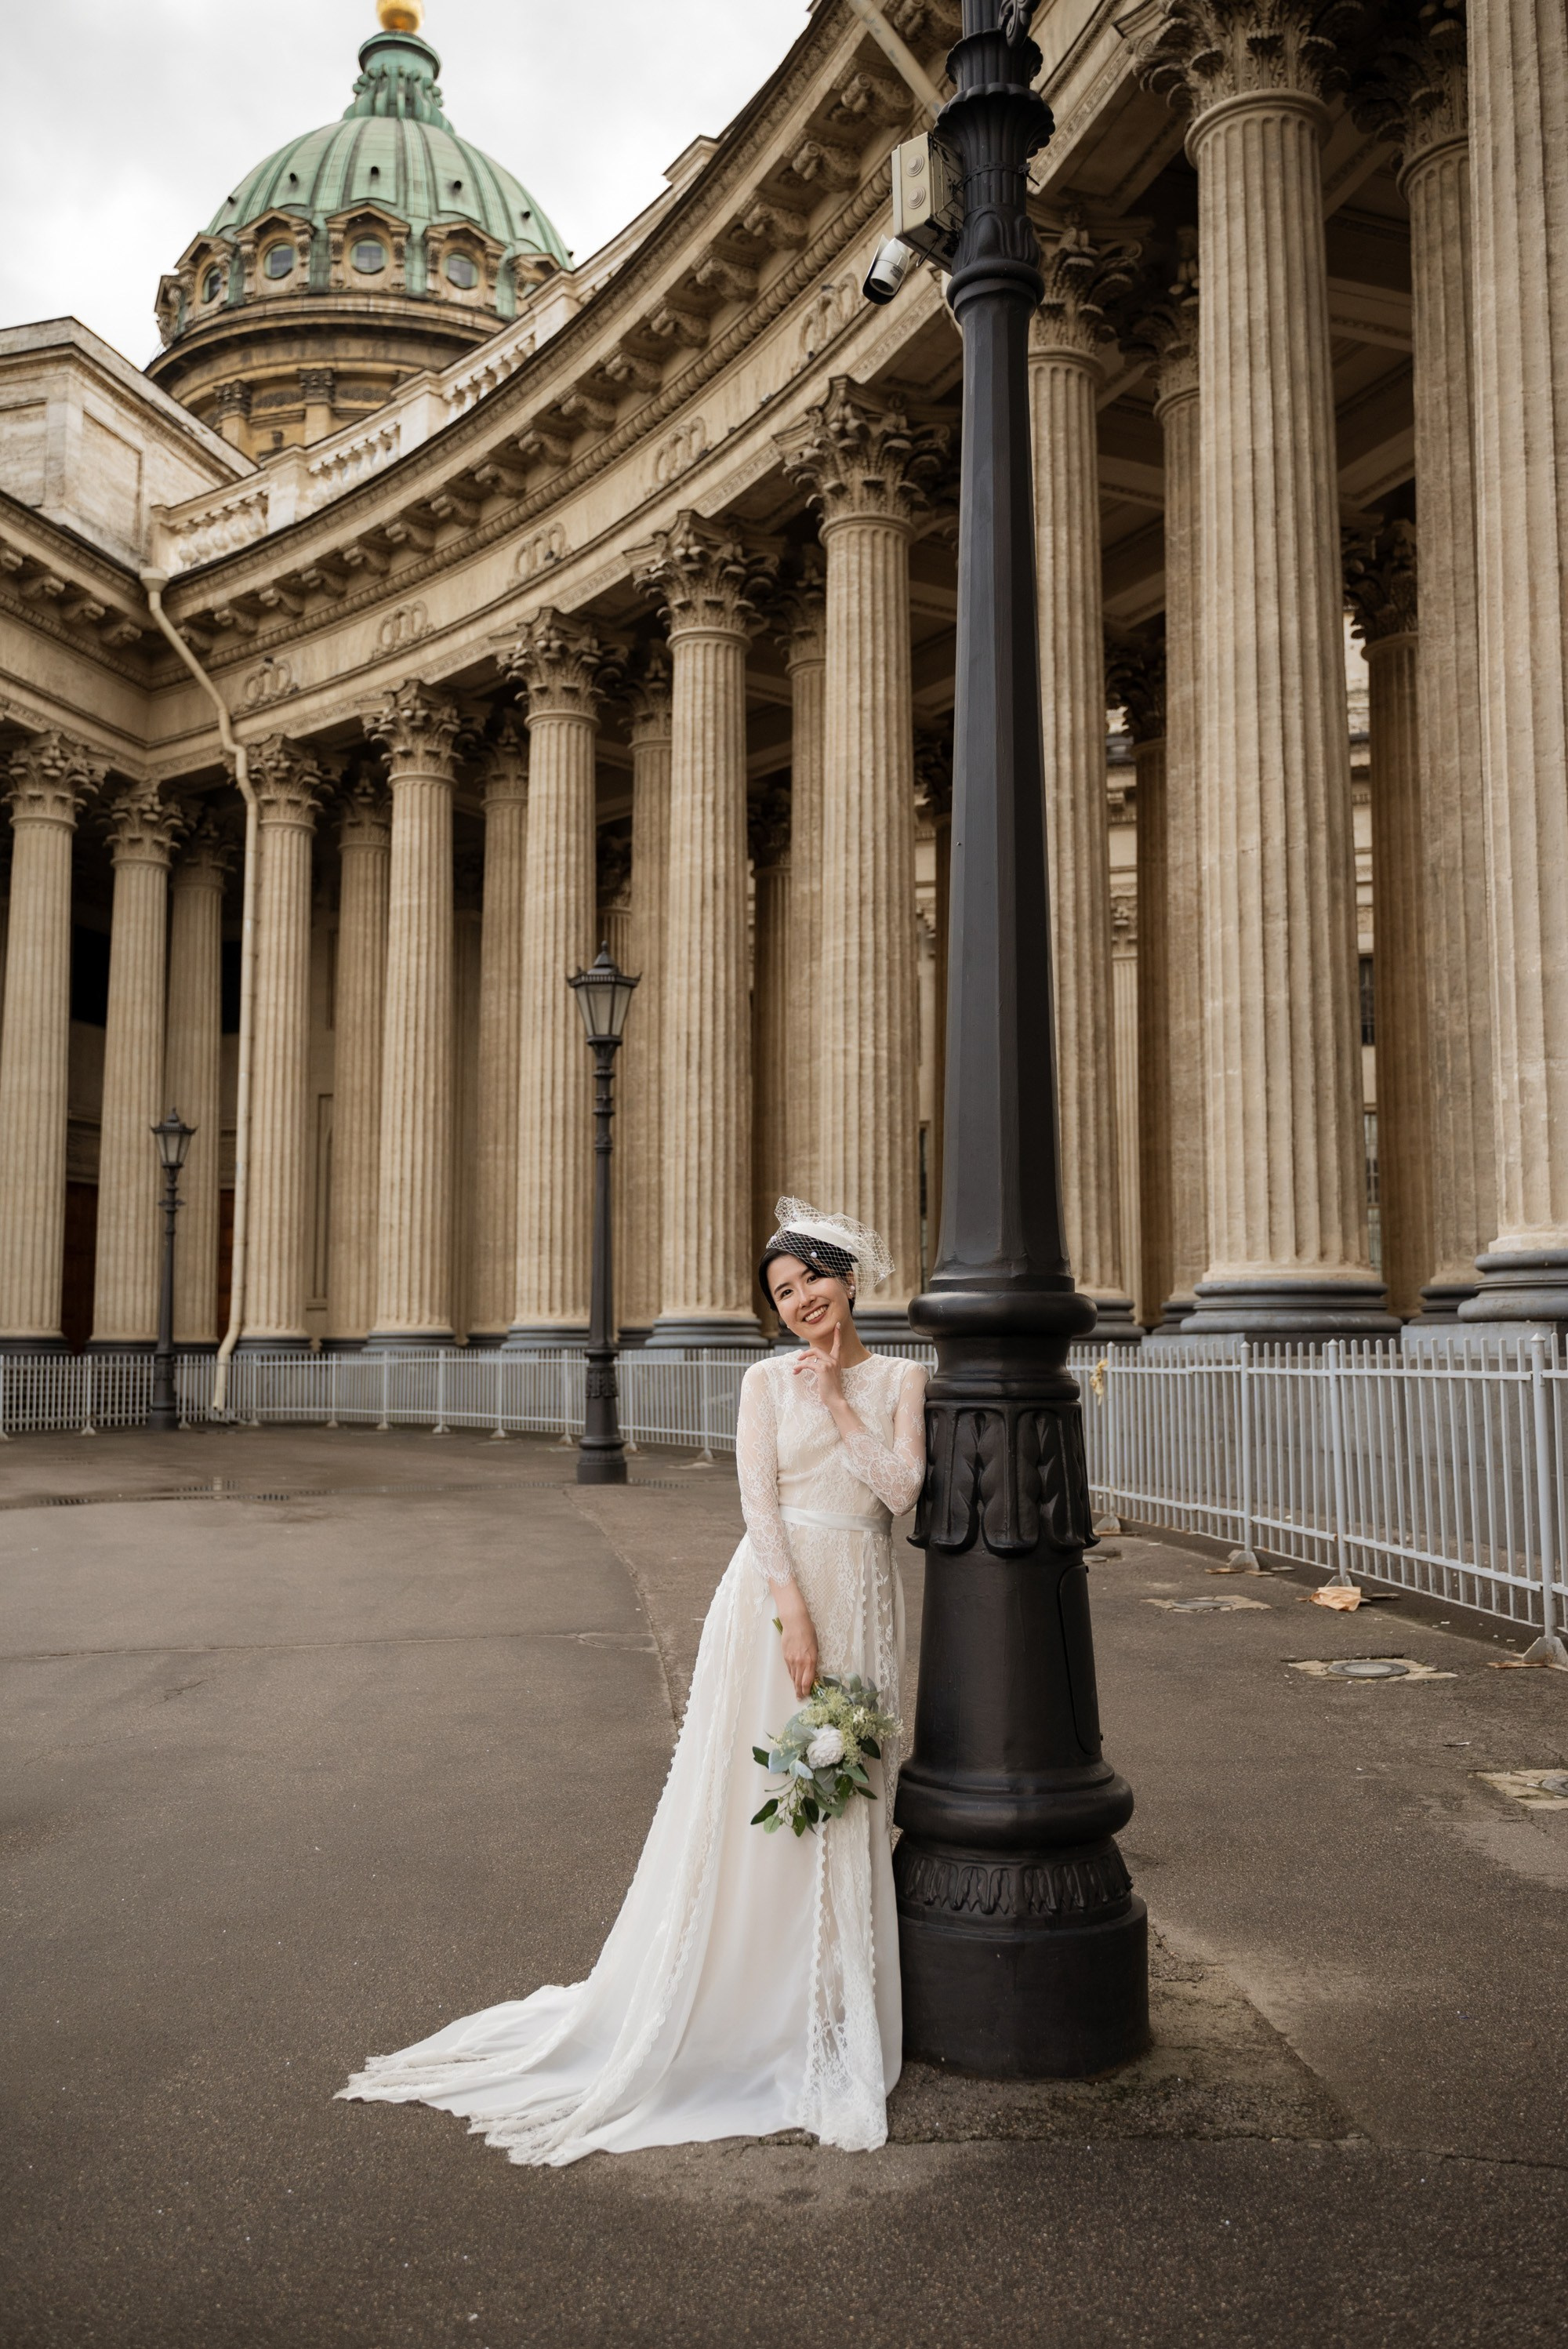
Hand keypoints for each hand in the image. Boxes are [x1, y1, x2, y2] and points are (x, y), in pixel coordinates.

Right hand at [776, 1585, 818, 1700]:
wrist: (795, 1622)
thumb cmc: (808, 1632)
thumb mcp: (815, 1648)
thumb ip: (813, 1661)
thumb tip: (812, 1671)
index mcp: (810, 1661)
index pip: (807, 1681)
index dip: (807, 1690)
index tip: (808, 1695)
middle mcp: (800, 1663)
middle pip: (799, 1682)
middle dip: (800, 1691)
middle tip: (801, 1697)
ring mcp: (791, 1660)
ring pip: (793, 1676)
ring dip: (795, 1685)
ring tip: (797, 1691)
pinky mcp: (785, 1656)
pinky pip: (789, 1669)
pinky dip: (792, 1675)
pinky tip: (793, 1678)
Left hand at [792, 1321, 844, 1411]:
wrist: (835, 1400)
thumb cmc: (831, 1390)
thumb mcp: (829, 1376)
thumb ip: (824, 1368)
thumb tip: (812, 1363)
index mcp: (837, 1362)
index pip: (838, 1345)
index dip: (837, 1334)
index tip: (837, 1324)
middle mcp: (835, 1361)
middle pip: (818, 1350)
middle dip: (806, 1353)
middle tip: (799, 1359)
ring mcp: (829, 1364)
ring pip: (813, 1355)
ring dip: (802, 1360)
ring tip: (796, 1367)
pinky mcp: (823, 1369)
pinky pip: (808, 1364)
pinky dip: (800, 1367)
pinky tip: (796, 1371)